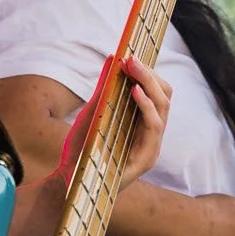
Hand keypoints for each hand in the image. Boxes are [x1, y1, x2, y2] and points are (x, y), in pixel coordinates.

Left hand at [57, 56, 172, 190]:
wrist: (69, 179)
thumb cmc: (82, 148)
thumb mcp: (94, 111)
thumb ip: (106, 87)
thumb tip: (113, 57)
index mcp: (142, 123)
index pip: (158, 92)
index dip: (149, 72)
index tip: (131, 56)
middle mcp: (151, 134)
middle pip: (165, 96)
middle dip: (150, 74)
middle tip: (131, 59)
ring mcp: (151, 147)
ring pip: (164, 107)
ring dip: (149, 84)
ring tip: (133, 68)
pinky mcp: (147, 158)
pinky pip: (154, 126)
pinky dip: (146, 106)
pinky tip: (134, 91)